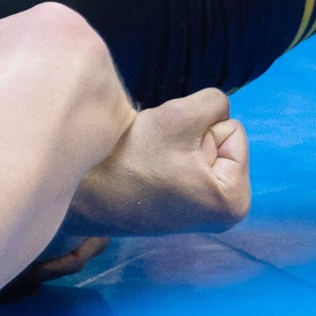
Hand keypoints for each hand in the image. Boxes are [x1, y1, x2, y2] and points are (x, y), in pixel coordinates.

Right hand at [66, 87, 248, 235]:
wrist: (82, 191)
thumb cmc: (131, 159)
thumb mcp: (180, 115)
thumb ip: (214, 101)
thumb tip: (218, 109)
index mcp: (234, 200)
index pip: (233, 129)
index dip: (199, 128)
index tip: (170, 150)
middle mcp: (225, 214)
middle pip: (218, 141)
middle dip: (188, 139)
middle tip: (156, 156)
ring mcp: (202, 213)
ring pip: (200, 149)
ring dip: (176, 146)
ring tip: (150, 163)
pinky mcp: (181, 209)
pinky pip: (185, 164)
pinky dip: (166, 160)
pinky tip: (147, 173)